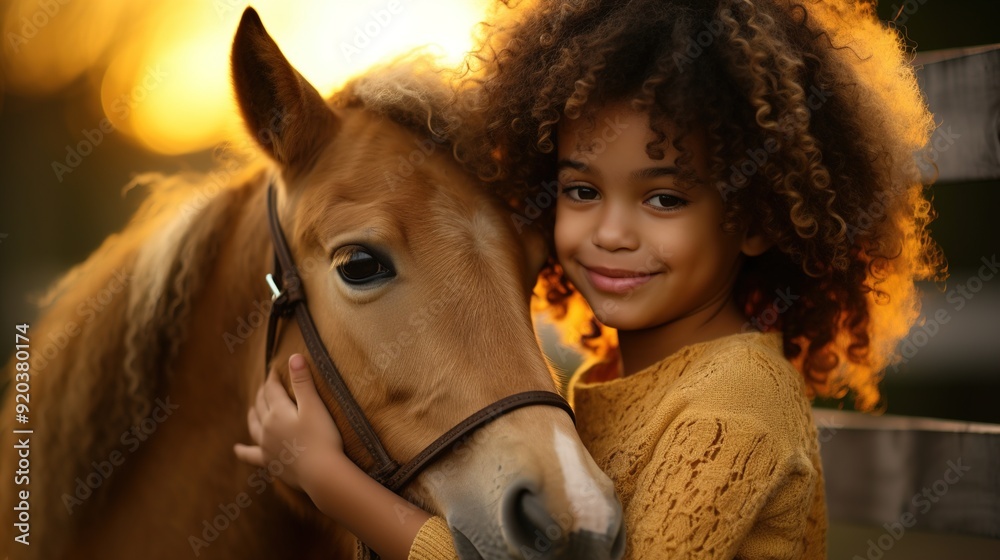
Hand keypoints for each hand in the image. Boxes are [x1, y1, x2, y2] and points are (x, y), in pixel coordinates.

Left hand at [234, 354, 343, 491]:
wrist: (321, 472)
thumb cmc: (322, 437)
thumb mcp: (315, 406)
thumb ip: (303, 382)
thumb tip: (293, 357)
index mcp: (277, 412)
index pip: (272, 389)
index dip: (273, 377)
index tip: (275, 369)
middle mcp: (266, 427)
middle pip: (261, 405)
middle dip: (263, 393)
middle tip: (268, 385)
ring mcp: (266, 446)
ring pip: (254, 426)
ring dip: (252, 414)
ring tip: (252, 408)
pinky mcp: (269, 462)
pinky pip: (251, 455)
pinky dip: (243, 451)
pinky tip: (237, 450)